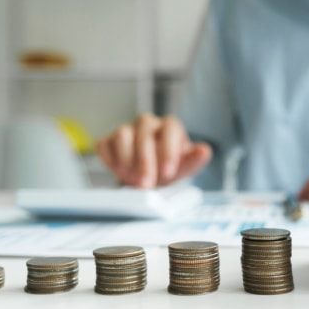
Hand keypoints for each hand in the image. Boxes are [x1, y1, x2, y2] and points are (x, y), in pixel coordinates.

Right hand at [96, 113, 211, 187]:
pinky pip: (104, 144)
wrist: (150, 176)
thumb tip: (204, 151)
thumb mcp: (185, 167)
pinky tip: (117, 171)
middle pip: (144, 132)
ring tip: (131, 178)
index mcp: (170, 126)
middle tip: (146, 183)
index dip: (168, 151)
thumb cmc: (169, 168)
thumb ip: (195, 159)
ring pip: (122, 134)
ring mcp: (127, 130)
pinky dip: (109, 159)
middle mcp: (148, 124)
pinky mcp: (109, 141)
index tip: (168, 172)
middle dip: (145, 160)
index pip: (170, 128)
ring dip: (125, 159)